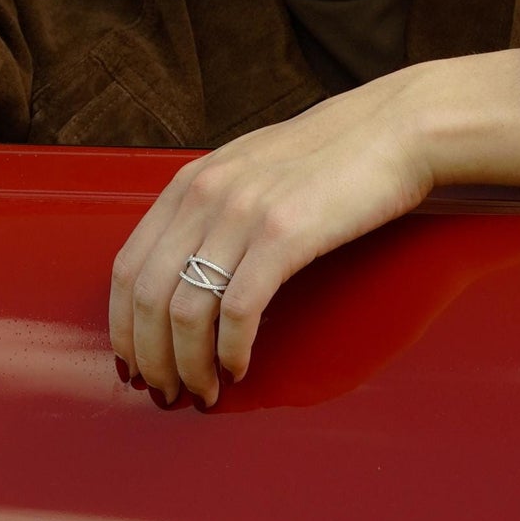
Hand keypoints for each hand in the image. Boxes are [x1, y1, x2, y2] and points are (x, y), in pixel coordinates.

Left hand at [109, 68, 433, 406]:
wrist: (395, 127)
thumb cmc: (332, 155)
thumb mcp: (252, 169)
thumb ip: (214, 209)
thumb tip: (188, 272)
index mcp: (191, 181)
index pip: (126, 267)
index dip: (124, 326)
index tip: (135, 363)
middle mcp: (206, 194)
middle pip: (146, 296)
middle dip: (150, 357)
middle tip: (166, 392)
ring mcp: (243, 212)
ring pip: (185, 311)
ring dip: (188, 366)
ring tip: (203, 393)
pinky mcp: (284, 234)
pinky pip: (238, 311)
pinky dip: (231, 352)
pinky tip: (240, 368)